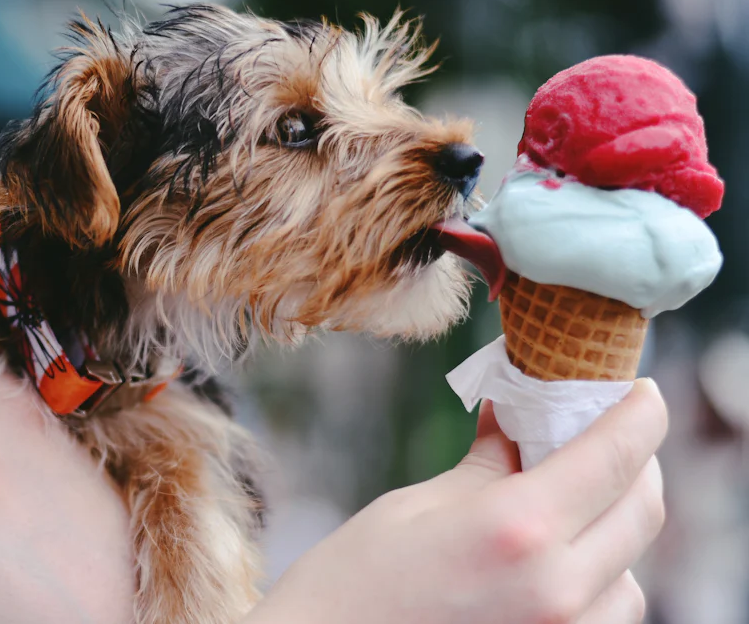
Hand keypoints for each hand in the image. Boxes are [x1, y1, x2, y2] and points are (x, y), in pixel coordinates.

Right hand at [246, 381, 666, 623]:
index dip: (639, 413)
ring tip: (569, 501)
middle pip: (642, 510)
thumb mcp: (417, 506)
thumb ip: (488, 463)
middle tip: (601, 434)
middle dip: (633, 462)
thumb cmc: (351, 584)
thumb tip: (517, 415)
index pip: (616, 456)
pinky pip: (607, 612)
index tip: (638, 391)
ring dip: (614, 525)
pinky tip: (553, 558)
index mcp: (517, 530)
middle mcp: (557, 589)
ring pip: (632, 569)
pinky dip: (598, 577)